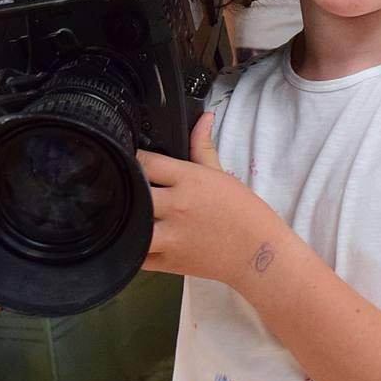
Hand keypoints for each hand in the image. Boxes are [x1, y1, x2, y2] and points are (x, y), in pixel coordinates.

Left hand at [141, 114, 283, 287]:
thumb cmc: (243, 212)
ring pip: (130, 225)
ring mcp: (171, 236)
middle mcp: (177, 206)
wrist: (257, 252)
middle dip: (126, 187)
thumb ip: (203, 146)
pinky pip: (137, 256)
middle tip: (123, 186)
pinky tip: (134, 239)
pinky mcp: (168, 262)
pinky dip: (131, 249)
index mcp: (189, 180)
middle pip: (133, 191)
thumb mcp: (221, 174)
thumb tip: (204, 118)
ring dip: (125, 219)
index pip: (147, 162)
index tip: (129, 160)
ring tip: (124, 214)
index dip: (134, 159)